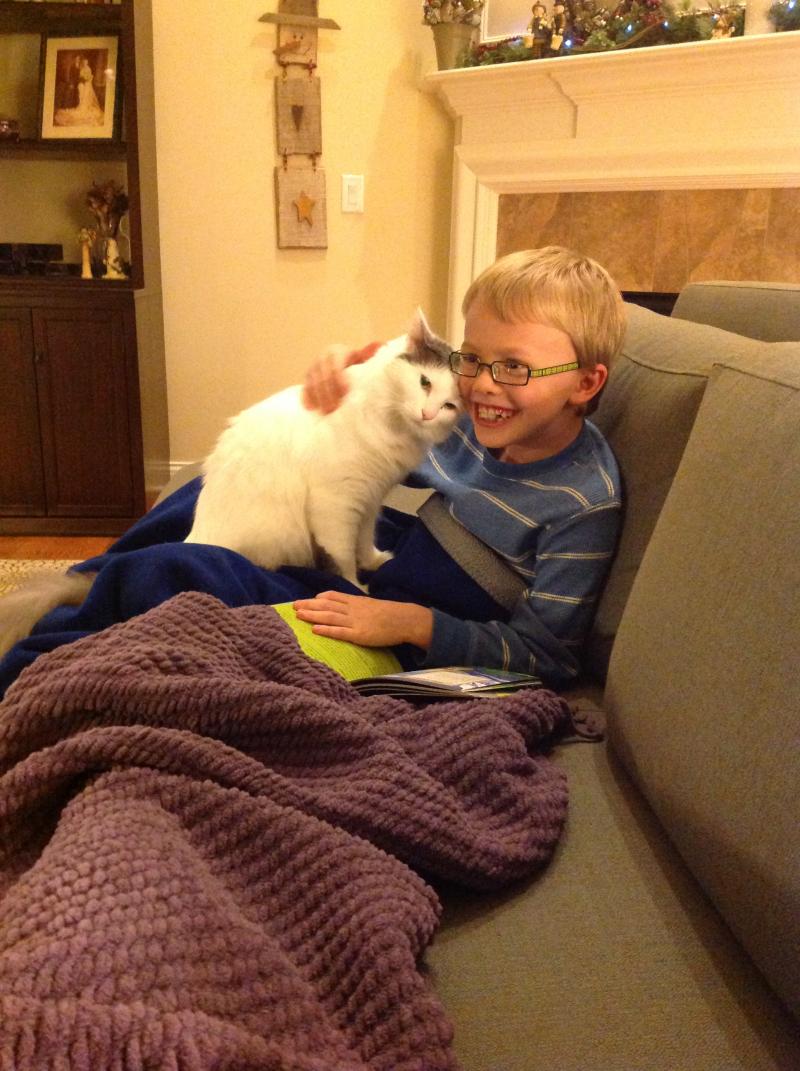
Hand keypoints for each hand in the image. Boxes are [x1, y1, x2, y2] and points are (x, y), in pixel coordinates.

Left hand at [293, 591, 432, 649]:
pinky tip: (314, 629)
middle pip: (327, 605)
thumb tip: (344, 605)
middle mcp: (353, 609)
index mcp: (357, 601)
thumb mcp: (372, 604)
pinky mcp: (359, 634)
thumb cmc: (390, 614)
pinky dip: (326, 630)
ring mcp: (355, 621)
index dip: (319, 598)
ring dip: (312, 615)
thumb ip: (357, 605)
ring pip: (329, 616)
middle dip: (309, 605)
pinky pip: (339, 632)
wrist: (405, 620)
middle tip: (294, 606)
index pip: (334, 597)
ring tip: (298, 615)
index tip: (307, 599)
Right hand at [301, 341, 382, 412]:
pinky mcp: (308, 377)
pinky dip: (307, 397)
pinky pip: (305, 386)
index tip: (345, 392)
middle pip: (324, 376)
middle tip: (335, 408)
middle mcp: (323, 357)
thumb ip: (370, 355)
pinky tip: (310, 407)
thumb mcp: (363, 358)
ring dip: (319, 398)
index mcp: (337, 351)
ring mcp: (313, 367)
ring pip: (313, 382)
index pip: (336, 364)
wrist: (343, 364)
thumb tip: (382, 347)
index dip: (339, 378)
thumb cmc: (356, 364)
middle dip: (329, 392)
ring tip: (326, 412)